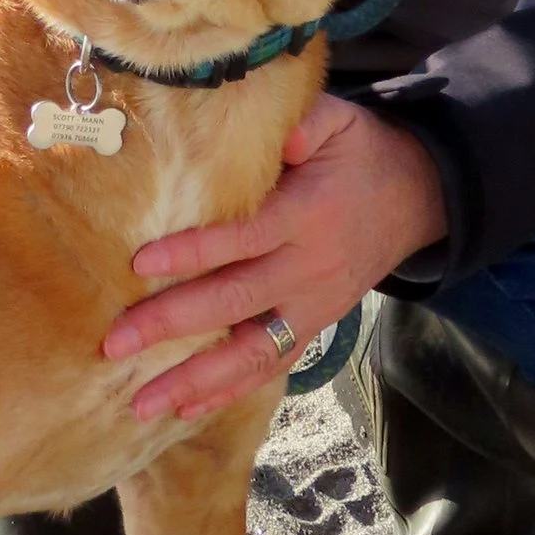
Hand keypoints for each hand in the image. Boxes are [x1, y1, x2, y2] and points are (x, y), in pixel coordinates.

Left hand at [103, 92, 448, 422]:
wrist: (420, 198)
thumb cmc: (361, 154)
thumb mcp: (341, 122)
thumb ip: (306, 122)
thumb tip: (277, 136)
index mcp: (308, 215)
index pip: (244, 238)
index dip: (194, 253)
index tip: (140, 264)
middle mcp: (309, 268)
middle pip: (236, 302)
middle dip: (173, 325)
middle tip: (115, 343)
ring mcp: (314, 306)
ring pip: (252, 352)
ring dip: (195, 381)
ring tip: (140, 404)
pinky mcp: (315, 326)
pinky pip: (272, 366)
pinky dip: (230, 393)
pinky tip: (186, 412)